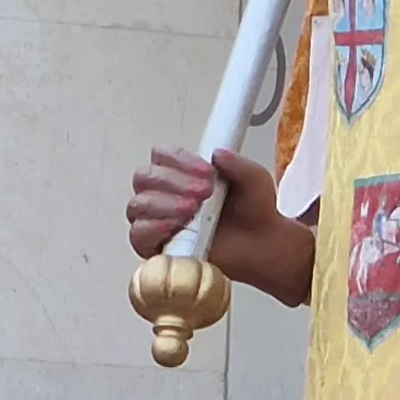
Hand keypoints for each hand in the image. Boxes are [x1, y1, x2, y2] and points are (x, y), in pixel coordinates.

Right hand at [127, 148, 315, 302]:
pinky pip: (138, 235)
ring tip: (193, 210)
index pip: (161, 155)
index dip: (179, 160)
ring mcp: (155, 219)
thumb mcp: (255, 181)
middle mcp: (162, 192)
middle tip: (203, 192)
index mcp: (180, 171)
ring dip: (164, 204)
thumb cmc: (252, 211)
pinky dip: (150, 228)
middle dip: (172, 181)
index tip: (207, 171)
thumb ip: (239, 165)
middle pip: (145, 177)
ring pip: (139, 204)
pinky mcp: (154, 246)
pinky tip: (171, 227)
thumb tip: (217, 153)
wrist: (261, 246)